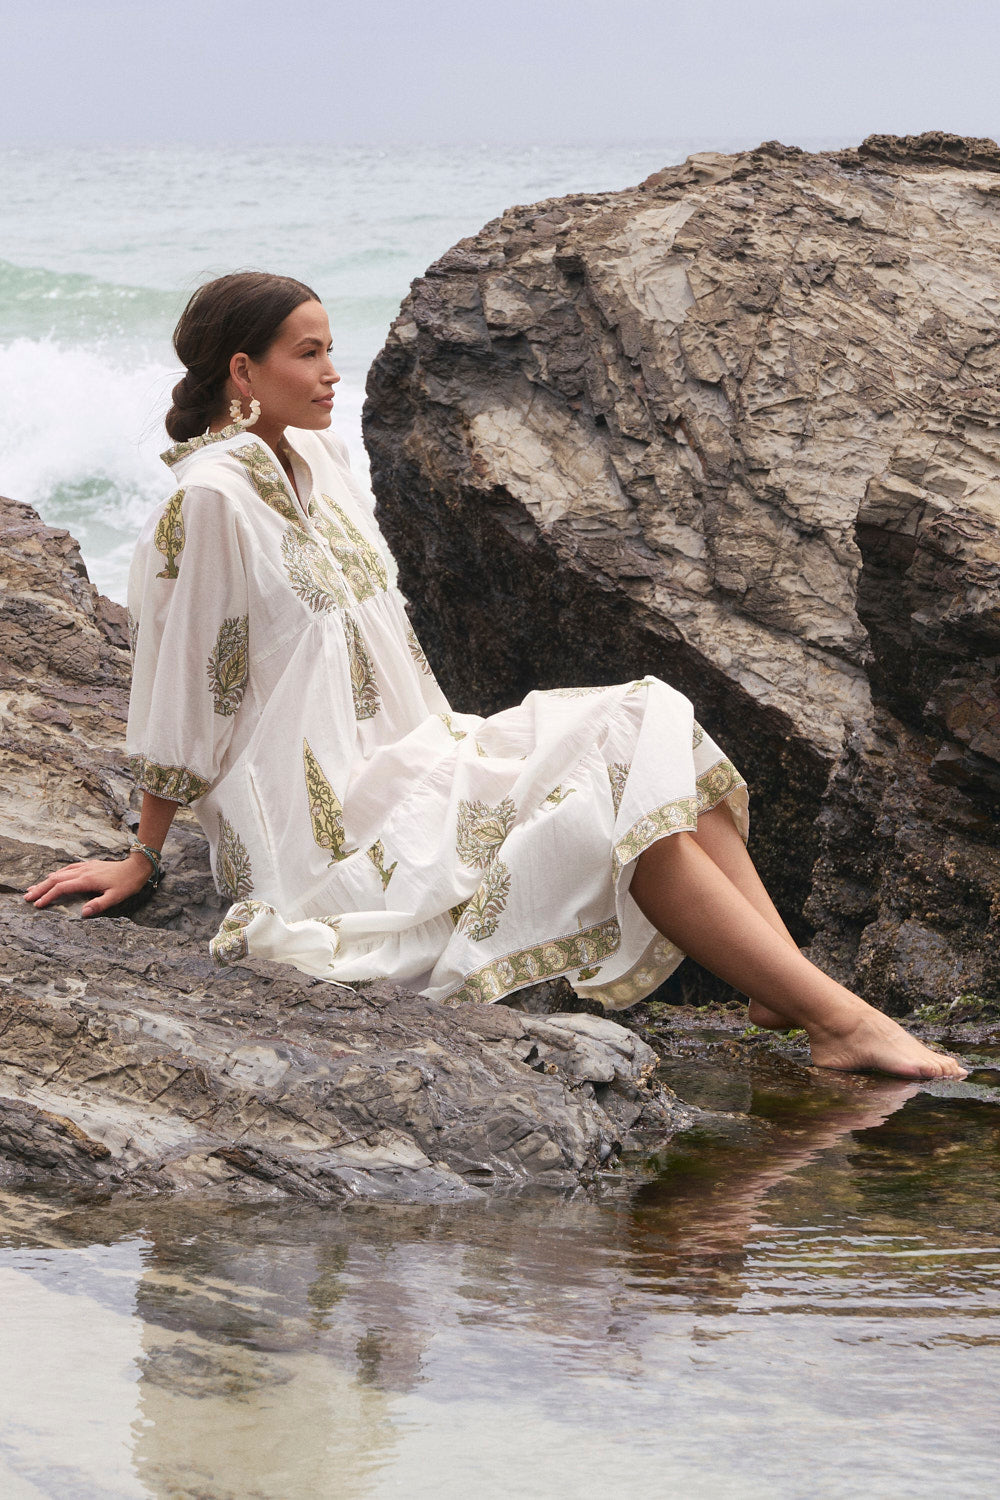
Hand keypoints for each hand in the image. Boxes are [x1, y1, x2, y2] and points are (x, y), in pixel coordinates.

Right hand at [24, 850, 152, 916]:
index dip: (48, 896)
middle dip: (40, 888)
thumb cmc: (127, 883)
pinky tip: (53, 876)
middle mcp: (83, 871)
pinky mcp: (89, 865)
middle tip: (27, 897)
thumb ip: (99, 904)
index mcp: (87, 880)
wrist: (136, 867)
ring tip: (34, 888)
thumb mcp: (116, 897)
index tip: (38, 905)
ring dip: (46, 881)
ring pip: (60, 873)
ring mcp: (85, 867)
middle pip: (55, 879)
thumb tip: (83, 913)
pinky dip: (57, 873)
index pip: (61, 888)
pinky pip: (68, 868)